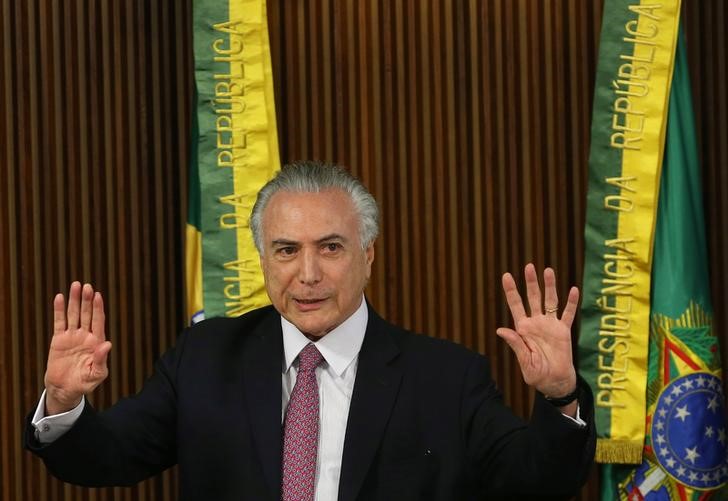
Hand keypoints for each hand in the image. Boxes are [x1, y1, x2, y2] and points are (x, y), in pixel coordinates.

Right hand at [44, 282, 111, 414]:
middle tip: (86, 285)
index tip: (98, 295)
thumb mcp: (97, 374)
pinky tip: (59, 297)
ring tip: (75, 285)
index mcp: (97, 342)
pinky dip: (59, 310)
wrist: (66, 389)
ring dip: (74, 301)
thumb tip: (107, 344)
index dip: (98, 308)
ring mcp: (72, 336)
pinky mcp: (58, 340)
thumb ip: (102, 360)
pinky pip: (59, 322)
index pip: (98, 321)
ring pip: (73, 315)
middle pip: (87, 314)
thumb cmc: (85, 383)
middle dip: (86, 300)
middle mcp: (85, 336)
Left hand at [496, 263, 578, 401]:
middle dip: (530, 282)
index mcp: (523, 329)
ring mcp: (550, 325)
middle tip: (529, 266)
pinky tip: (573, 290)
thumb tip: (501, 329)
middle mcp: (536, 323)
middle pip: (532, 298)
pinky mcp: (564, 331)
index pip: (515, 305)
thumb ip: (516, 344)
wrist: (555, 383)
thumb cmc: (537, 375)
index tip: (506, 275)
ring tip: (548, 270)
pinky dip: (571, 302)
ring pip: (550, 301)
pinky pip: (568, 314)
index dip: (511, 290)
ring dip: (550, 286)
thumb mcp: (524, 361)